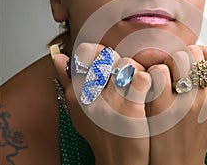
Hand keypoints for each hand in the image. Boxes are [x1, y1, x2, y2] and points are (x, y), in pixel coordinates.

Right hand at [52, 43, 150, 164]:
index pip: (85, 52)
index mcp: (76, 93)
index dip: (101, 54)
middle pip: (108, 56)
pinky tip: (148, 90)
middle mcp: (90, 96)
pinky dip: (149, 80)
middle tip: (125, 76)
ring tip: (137, 84)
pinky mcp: (132, 111)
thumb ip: (67, 81)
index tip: (108, 65)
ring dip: (136, 71)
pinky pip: (142, 79)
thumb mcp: (78, 109)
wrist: (118, 162)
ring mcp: (111, 104)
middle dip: (120, 62)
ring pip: (127, 64)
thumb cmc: (100, 132)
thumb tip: (57, 57)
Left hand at [147, 45, 206, 164]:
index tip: (190, 62)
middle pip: (194, 52)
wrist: (177, 162)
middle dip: (182, 56)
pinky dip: (153, 73)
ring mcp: (185, 102)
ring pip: (177, 57)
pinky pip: (158, 71)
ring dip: (167, 63)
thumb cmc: (194, 134)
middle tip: (174, 68)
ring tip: (163, 76)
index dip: (199, 54)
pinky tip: (151, 84)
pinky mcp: (163, 107)